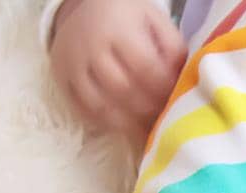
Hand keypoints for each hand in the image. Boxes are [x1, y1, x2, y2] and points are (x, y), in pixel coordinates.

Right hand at [48, 0, 186, 136]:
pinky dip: (107, 124)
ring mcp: (74, 65)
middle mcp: (92, 45)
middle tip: (164, 122)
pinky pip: (85, 112)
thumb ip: (173, 50)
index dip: (163, 91)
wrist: (85, 8)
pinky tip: (125, 126)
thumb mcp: (155, 23)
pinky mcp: (63, 80)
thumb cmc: (129, 20)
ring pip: (102, 107)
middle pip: (123, 90)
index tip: (175, 102)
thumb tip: (182, 85)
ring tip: (147, 129)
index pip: (145, 67)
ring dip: (129, 125)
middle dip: (148, 111)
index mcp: (119, 27)